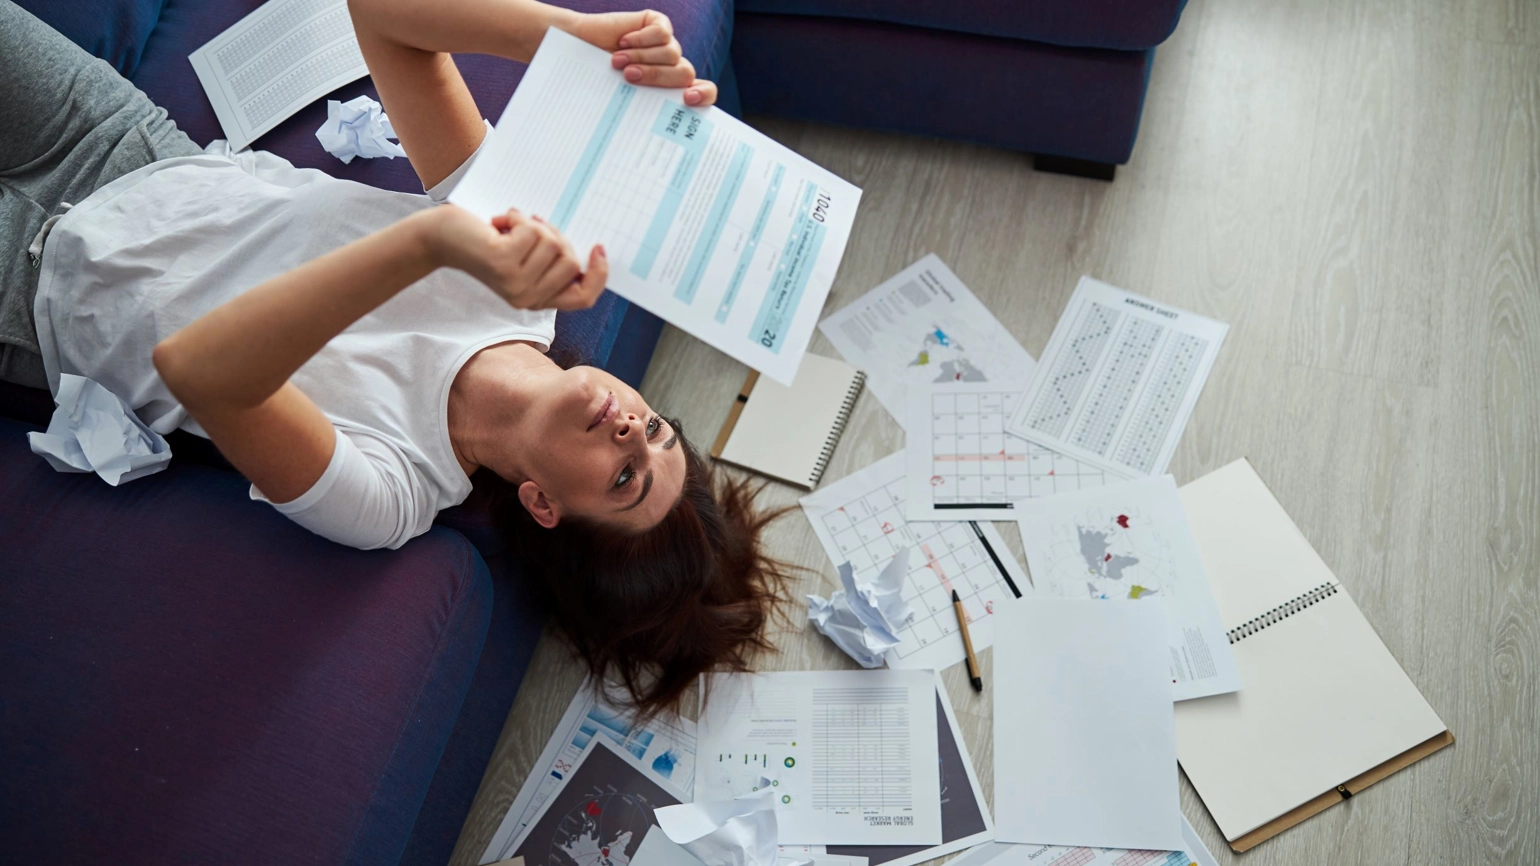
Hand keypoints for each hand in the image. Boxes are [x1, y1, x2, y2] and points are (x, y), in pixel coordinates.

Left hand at [423, 205, 606, 310]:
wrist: (442, 238)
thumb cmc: (486, 241)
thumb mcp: (526, 256)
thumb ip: (553, 260)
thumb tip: (590, 251)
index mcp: (537, 300)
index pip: (584, 297)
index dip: (599, 274)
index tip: (597, 248)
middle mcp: (527, 299)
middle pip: (572, 262)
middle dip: (556, 235)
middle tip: (529, 228)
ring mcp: (516, 284)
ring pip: (554, 243)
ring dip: (533, 225)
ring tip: (509, 228)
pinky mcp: (504, 264)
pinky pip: (533, 231)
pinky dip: (516, 218)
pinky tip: (497, 224)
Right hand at [570, 10, 717, 106]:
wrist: (577, 50)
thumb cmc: (599, 80)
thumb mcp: (624, 98)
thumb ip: (645, 108)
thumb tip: (658, 135)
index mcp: (672, 89)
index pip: (705, 92)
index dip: (704, 95)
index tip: (688, 99)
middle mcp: (674, 67)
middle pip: (685, 73)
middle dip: (657, 77)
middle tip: (630, 78)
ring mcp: (668, 45)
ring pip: (673, 53)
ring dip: (642, 59)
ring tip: (617, 62)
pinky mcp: (658, 24)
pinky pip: (662, 32)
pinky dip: (641, 39)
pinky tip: (623, 42)